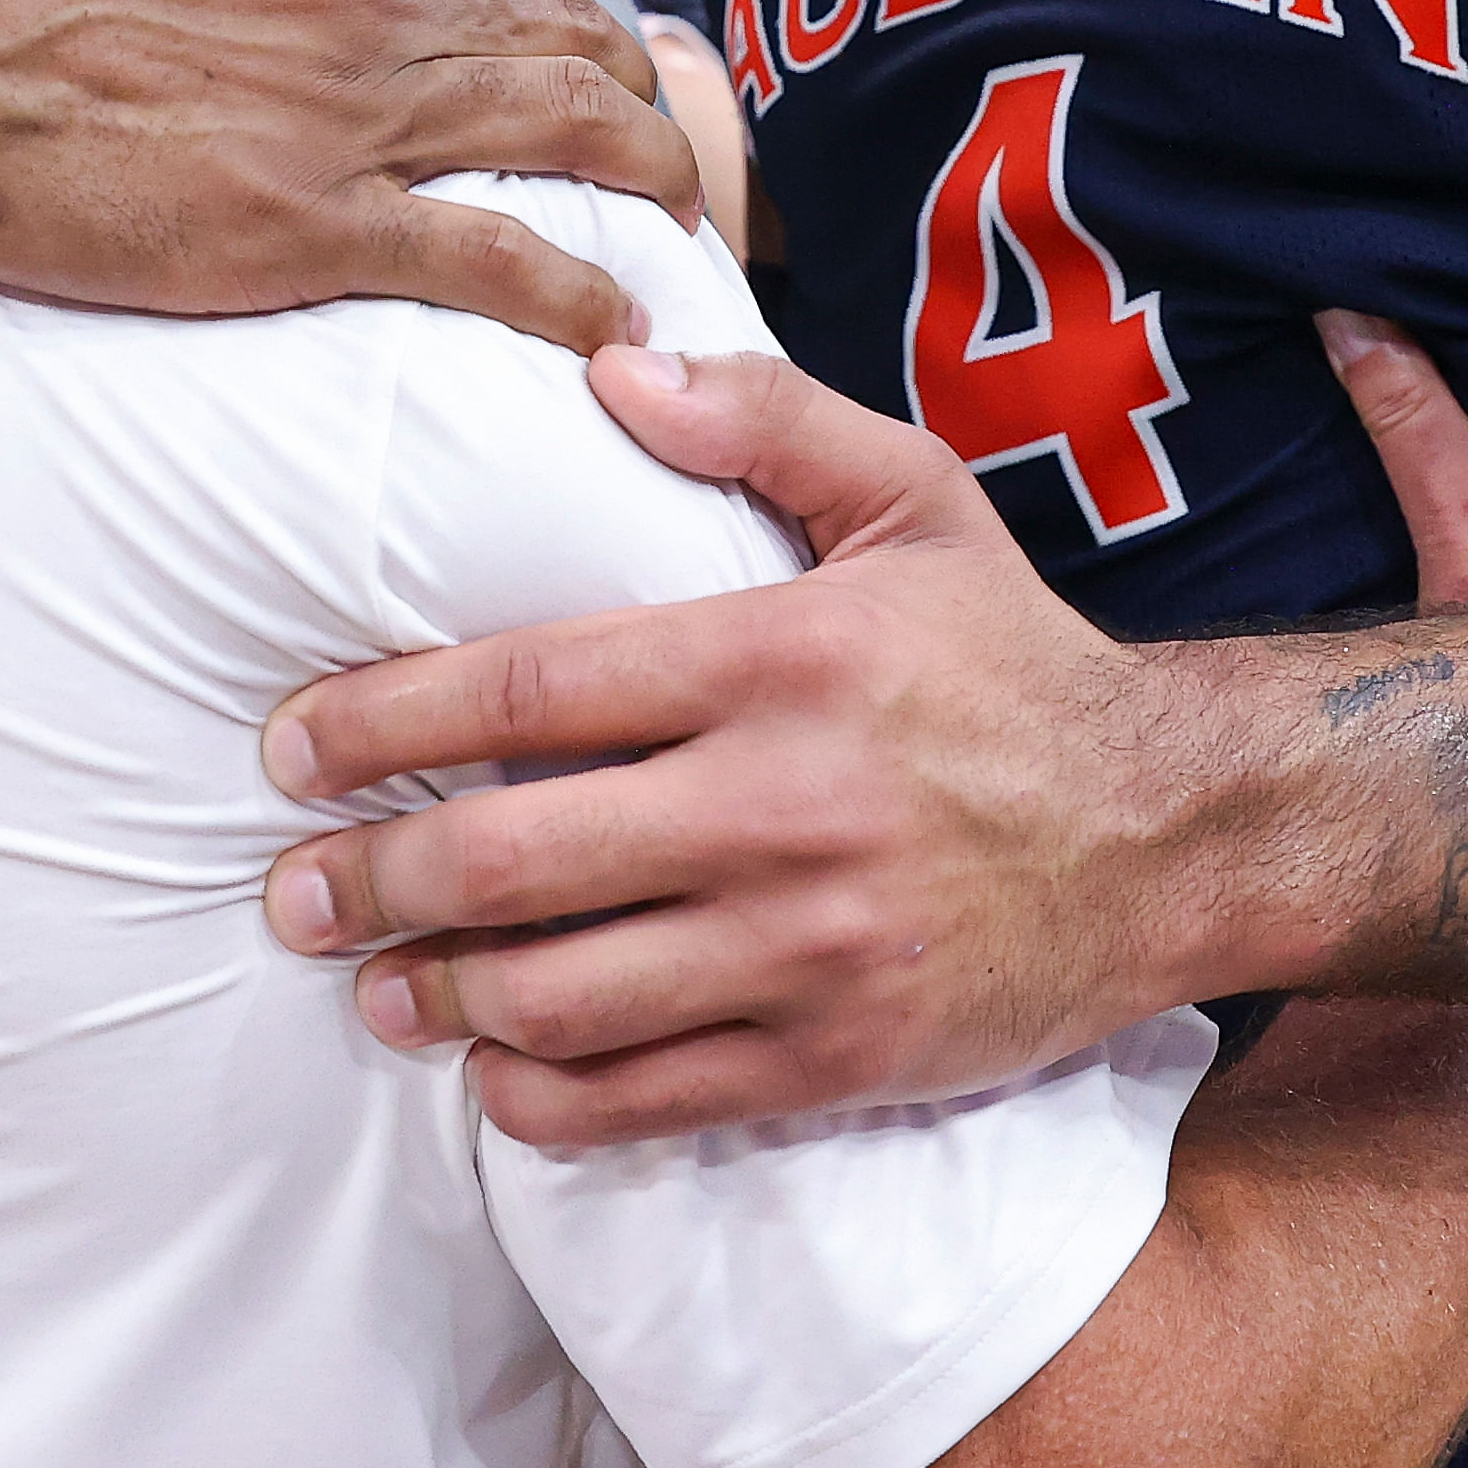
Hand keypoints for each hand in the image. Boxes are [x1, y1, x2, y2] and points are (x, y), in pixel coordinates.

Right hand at [0, 0, 696, 353]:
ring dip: (651, 179)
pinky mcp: (312, 223)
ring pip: (570, 131)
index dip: (563, 14)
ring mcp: (354, 111)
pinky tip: (621, 321)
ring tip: (687, 226)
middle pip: (571, 37)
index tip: (588, 60)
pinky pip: (496, 258)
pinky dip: (581, 290)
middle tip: (670, 153)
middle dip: (642, 94)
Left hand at [258, 345, 1187, 1146]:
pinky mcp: (836, 1057)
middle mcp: (784, 808)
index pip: (530, 691)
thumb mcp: (915, 500)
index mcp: (781, 661)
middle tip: (293, 891)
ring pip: (565, 997)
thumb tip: (612, 368)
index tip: (293, 743)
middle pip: (518, 859)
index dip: (386, 721)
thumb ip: (765, 418)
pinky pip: (649, 1100)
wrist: (1174, 834)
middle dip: (375, 881)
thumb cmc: (1013, 660)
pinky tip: (493, 1071)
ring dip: (438, 999)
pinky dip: (543, 1099)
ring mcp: (809, 948)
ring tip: (373, 986)